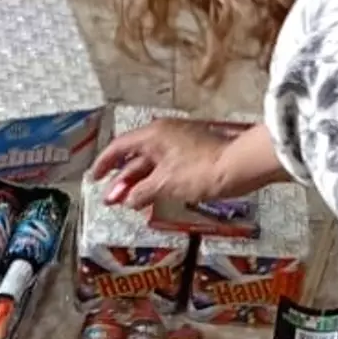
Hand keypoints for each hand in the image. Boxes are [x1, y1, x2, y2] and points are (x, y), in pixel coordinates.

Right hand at [91, 119, 232, 209]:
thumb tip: (127, 200)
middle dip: (121, 180)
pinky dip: (155, 181)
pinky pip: (165, 167)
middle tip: (111, 200)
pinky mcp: (192, 154)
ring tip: (129, 203)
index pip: (118, 147)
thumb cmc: (201, 171)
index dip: (103, 164)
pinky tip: (152, 197)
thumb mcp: (166, 184)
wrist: (242, 165)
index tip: (95, 178)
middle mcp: (163, 135)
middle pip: (134, 158)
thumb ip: (142, 192)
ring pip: (151, 164)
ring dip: (138, 183)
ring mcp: (179, 143)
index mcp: (152, 135)